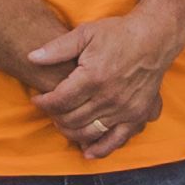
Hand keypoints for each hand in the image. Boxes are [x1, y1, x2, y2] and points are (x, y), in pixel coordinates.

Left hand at [26, 11, 182, 157]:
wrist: (153, 38)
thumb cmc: (118, 34)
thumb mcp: (85, 33)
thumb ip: (57, 48)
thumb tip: (31, 57)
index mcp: (93, 76)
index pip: (59, 100)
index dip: (43, 102)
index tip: (38, 99)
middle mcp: (108, 97)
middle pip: (71, 119)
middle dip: (55, 116)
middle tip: (51, 110)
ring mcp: (124, 109)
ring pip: (89, 132)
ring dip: (71, 132)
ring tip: (64, 123)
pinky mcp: (137, 116)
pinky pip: (116, 140)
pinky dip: (100, 149)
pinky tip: (87, 152)